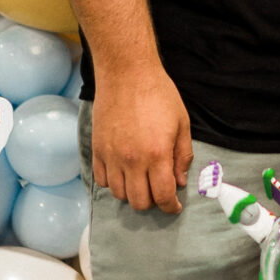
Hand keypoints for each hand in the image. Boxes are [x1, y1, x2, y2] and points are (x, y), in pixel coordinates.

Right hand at [92, 59, 191, 214]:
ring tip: (141, 182)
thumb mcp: (182, 123)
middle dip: (152, 202)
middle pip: (139, 201)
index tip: (174, 206)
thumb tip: (179, 182)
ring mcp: (111, 155)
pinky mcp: (97, 149)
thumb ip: (182, 156)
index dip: (170, 207)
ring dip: (132, 194)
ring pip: (118, 194)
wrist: (127, 73)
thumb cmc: (159, 94)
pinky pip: (101, 180)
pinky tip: (123, 173)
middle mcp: (132, 159)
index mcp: (157, 154)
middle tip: (158, 192)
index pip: (162, 196)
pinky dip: (113, 183)